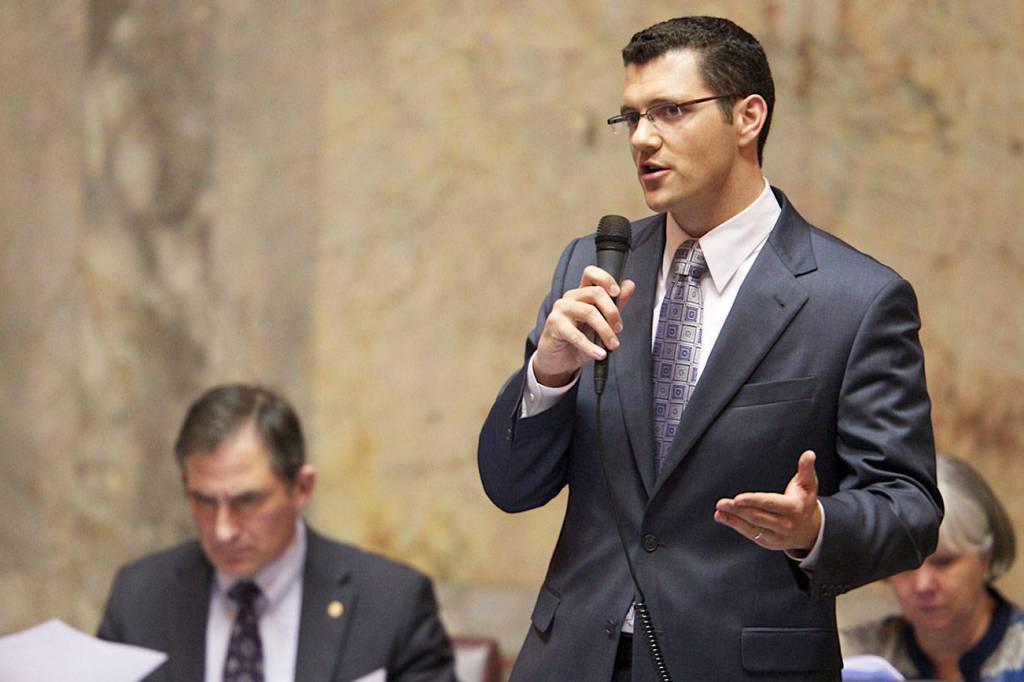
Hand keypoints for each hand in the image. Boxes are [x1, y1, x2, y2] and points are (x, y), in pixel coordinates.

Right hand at [533, 266, 635, 386]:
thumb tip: (629, 285)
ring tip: (612, 344)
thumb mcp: (601, 324)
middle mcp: (570, 298)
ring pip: (588, 312)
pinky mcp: (554, 325)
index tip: (617, 292)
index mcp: (582, 294)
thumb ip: (614, 305)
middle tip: (618, 329)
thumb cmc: (578, 341)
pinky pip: (575, 334)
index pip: (591, 273)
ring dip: (605, 330)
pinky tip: (599, 354)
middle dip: (612, 312)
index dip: (606, 279)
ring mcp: (560, 309)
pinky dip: (590, 346)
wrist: (560, 361)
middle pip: (595, 292)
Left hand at [713, 450, 821, 551]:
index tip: (738, 498)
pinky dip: (735, 525)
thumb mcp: (809, 484)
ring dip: (733, 519)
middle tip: (722, 503)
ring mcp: (776, 536)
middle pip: (758, 517)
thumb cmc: (804, 501)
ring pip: (752, 527)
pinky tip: (722, 517)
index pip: (771, 504)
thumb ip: (806, 469)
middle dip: (738, 510)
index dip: (754, 501)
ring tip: (719, 511)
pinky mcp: (768, 542)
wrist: (810, 529)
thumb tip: (809, 454)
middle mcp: (785, 524)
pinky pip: (750, 533)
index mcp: (793, 508)